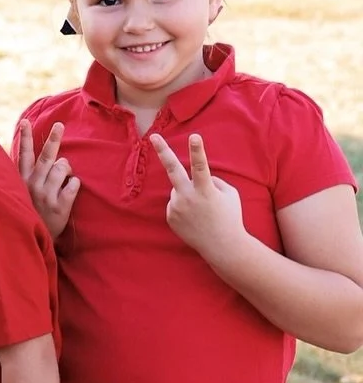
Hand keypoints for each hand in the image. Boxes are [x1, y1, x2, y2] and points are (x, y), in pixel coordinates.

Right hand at [17, 120, 79, 238]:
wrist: (32, 239)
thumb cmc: (31, 211)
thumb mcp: (22, 192)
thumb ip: (29, 174)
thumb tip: (41, 155)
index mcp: (22, 180)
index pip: (23, 155)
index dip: (24, 137)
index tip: (24, 122)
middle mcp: (32, 185)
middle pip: (46, 157)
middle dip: (53, 139)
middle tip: (59, 125)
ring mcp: (46, 195)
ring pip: (63, 168)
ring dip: (66, 170)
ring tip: (62, 179)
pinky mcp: (60, 206)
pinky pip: (74, 184)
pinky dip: (74, 185)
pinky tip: (68, 193)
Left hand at [150, 134, 246, 264]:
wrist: (221, 246)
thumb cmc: (230, 217)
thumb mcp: (230, 194)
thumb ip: (213, 180)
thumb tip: (196, 176)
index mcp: (206, 190)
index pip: (201, 166)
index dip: (197, 150)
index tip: (194, 136)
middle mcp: (188, 197)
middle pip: (173, 169)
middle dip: (163, 151)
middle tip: (153, 135)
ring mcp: (176, 208)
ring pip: (178, 189)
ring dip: (188, 193)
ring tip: (201, 210)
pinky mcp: (170, 216)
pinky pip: (175, 203)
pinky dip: (183, 206)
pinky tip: (194, 218)